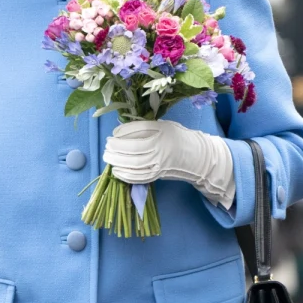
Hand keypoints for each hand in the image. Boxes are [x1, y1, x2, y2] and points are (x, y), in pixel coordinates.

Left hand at [103, 120, 234, 207]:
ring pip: (134, 164)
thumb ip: (145, 127)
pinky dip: (125, 174)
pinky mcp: (157, 174)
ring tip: (108, 157)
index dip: (123, 131)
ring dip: (117, 161)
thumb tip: (120, 132)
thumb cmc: (177, 137)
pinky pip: (139, 177)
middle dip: (116, 147)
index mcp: (163, 131)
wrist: (195, 157)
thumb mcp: (164, 125)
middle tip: (107, 145)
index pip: (138, 129)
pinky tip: (116, 170)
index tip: (114, 133)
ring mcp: (159, 163)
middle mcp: (161, 147)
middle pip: (133, 148)